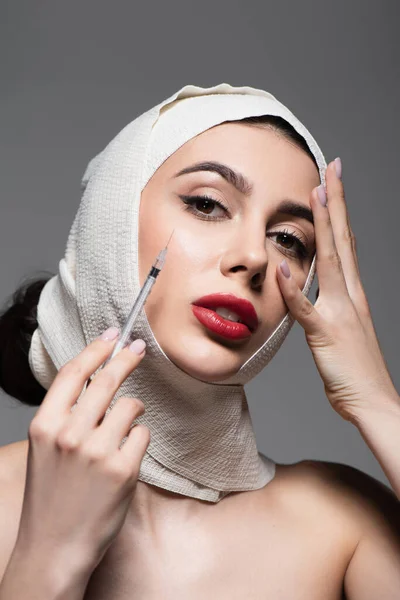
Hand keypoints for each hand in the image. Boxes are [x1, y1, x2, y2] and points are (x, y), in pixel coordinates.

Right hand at [16, 330, 149, 574]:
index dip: (95, 349)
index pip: (73, 373)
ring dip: (134, 410)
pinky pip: (142, 434)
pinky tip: (126, 456)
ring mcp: (97, 451)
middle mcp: (69, 434)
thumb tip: (97, 379)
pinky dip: (138, 439)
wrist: (54, 547)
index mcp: (45, 425)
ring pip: (130, 406)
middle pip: (107, 380)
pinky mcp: (123, 468)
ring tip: (124, 428)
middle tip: (139, 348)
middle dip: (127, 359)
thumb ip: (67, 414)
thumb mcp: (46, 448)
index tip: (112, 335)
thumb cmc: (52, 496)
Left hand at [276, 158, 398, 423]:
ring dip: (323, 228)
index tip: (331, 181)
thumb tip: (323, 276)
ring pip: (330, 262)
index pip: (344, 242)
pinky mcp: (326, 335)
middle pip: (341, 240)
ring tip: (317, 195)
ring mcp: (340, 313)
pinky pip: (307, 310)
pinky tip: (282, 269)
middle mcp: (349, 296)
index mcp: (352, 293)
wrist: (373, 401)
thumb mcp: (346, 326)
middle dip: (335, 203)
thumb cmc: (355, 368)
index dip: (337, 211)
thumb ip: (334, 299)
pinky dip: (295, 290)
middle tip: (332, 168)